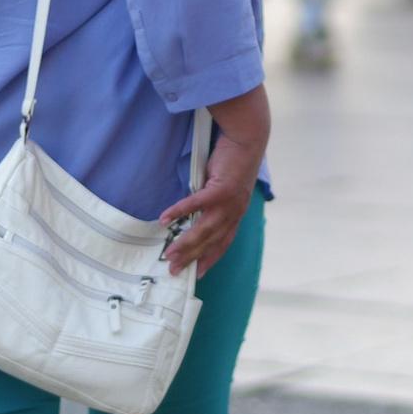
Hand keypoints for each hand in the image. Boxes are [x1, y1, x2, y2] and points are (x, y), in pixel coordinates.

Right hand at [161, 88, 269, 275]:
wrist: (247, 140)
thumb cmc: (235, 161)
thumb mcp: (225, 188)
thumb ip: (212, 202)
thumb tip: (192, 212)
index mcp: (237, 214)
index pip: (224, 243)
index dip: (211, 259)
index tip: (198, 273)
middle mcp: (234, 212)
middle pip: (211, 242)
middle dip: (192, 258)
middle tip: (175, 270)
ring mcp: (228, 202)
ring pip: (204, 230)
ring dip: (185, 243)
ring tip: (169, 254)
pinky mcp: (220, 188)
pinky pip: (195, 204)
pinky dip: (179, 212)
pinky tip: (164, 219)